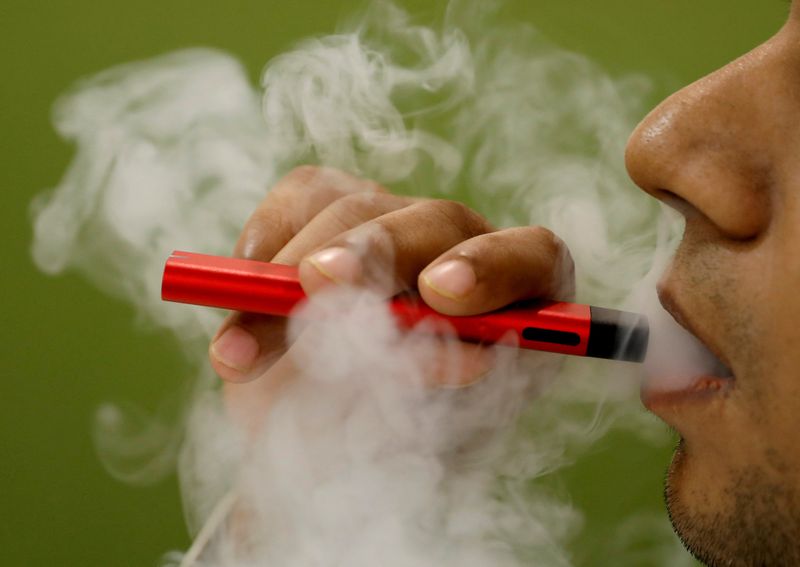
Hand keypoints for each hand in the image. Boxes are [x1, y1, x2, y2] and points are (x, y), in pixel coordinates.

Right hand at [208, 166, 574, 428]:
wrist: (341, 438)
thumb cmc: (398, 445)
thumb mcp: (419, 440)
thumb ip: (422, 400)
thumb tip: (420, 357)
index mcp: (519, 303)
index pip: (529, 258)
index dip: (489, 268)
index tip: (438, 296)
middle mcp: (464, 251)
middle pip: (437, 222)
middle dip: (375, 251)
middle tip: (321, 282)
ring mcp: (400, 222)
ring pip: (355, 208)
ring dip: (288, 275)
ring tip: (238, 353)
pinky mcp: (339, 208)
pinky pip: (302, 196)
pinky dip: (265, 241)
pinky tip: (241, 290)